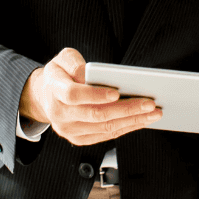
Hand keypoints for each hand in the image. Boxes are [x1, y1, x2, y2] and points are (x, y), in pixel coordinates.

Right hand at [19, 47, 161, 145]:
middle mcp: (60, 114)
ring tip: (153, 113)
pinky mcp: (78, 139)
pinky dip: (126, 128)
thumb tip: (91, 75)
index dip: (96, 95)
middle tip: (149, 103)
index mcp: (55, 90)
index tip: (117, 92)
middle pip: (96, 114)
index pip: (74, 95)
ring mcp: (69, 130)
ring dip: (132, 121)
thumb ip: (74, 63)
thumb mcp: (62, 59)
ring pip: (104, 128)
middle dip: (126, 109)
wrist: (45, 95)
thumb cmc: (60, 75)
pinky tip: (141, 121)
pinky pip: (105, 136)